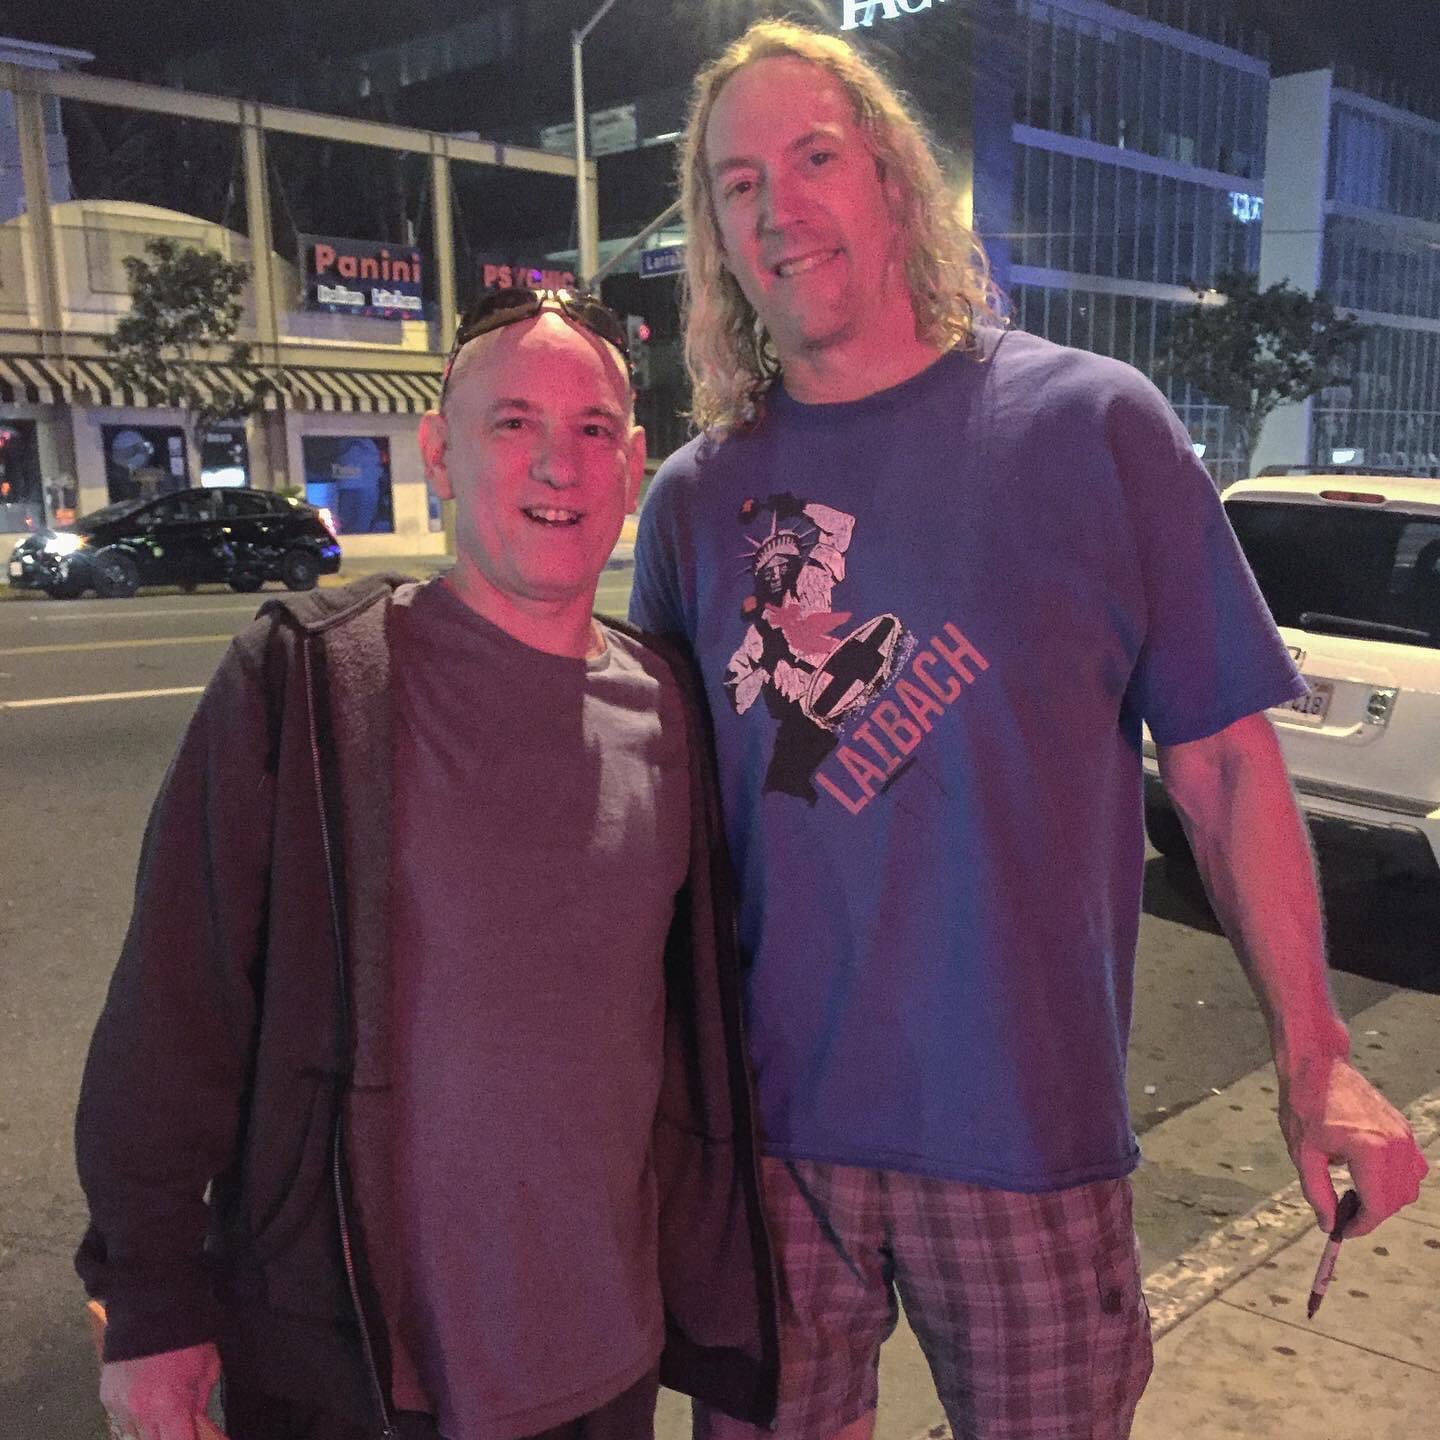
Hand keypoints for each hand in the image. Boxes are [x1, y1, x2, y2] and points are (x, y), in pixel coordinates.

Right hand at [100, 1343, 225, 1439]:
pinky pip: (121, 1417)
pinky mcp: (107, 1397)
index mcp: (168, 1406)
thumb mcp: (207, 1368)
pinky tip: (146, 1394)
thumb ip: (200, 1402)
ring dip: (149, 1426)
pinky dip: (133, 1413)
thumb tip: (195, 1422)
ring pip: (135, 1434)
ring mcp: (120, 1406)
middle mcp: (140, 1412)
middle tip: (178, 1421)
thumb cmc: (186, 1336)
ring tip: (162, 1404)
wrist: (152, 1307)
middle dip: (168, 1434)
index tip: (193, 1434)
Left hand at [1279, 1057, 1428, 1235]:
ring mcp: (1404, 1135)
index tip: (1342, 1231)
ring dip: (1386, 1199)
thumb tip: (1328, 1225)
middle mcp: (1396, 1144)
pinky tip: (1366, 1176)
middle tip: (1343, 1215)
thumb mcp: (1303, 1154)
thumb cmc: (1304, 1105)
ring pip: (1409, 1186)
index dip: (1361, 1226)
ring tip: (1353, 1194)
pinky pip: (1412, 1168)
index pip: (1377, 1206)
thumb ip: (1318, 1194)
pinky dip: (1396, 1181)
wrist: (1317, 1066)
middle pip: (1397, 1200)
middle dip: (1372, 1214)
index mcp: (1370, 1150)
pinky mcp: (1404, 1129)